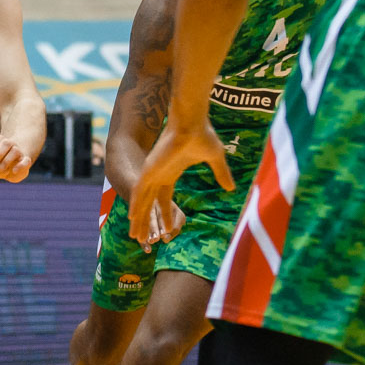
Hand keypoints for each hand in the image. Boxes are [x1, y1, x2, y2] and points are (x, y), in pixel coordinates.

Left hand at [0, 134, 32, 182]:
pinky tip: (14, 171)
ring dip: (6, 162)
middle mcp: (11, 144)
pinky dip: (20, 166)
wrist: (10, 169)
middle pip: (6, 142)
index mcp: (0, 141)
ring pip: (15, 151)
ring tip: (1, 170)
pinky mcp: (25, 161)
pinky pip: (26, 161)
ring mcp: (19, 152)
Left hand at [130, 120, 233, 245]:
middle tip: (144, 241)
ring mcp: (152, 172)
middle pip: (150, 205)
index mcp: (171, 173)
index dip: (164, 216)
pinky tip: (133, 218)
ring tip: (135, 237)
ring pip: (142, 201)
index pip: (164, 200)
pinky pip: (140, 191)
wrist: (192, 122)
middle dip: (147, 223)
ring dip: (139, 219)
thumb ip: (221, 174)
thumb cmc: (202, 135)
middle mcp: (159, 175)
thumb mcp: (215, 159)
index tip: (166, 231)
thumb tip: (232, 188)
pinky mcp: (149, 169)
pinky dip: (136, 205)